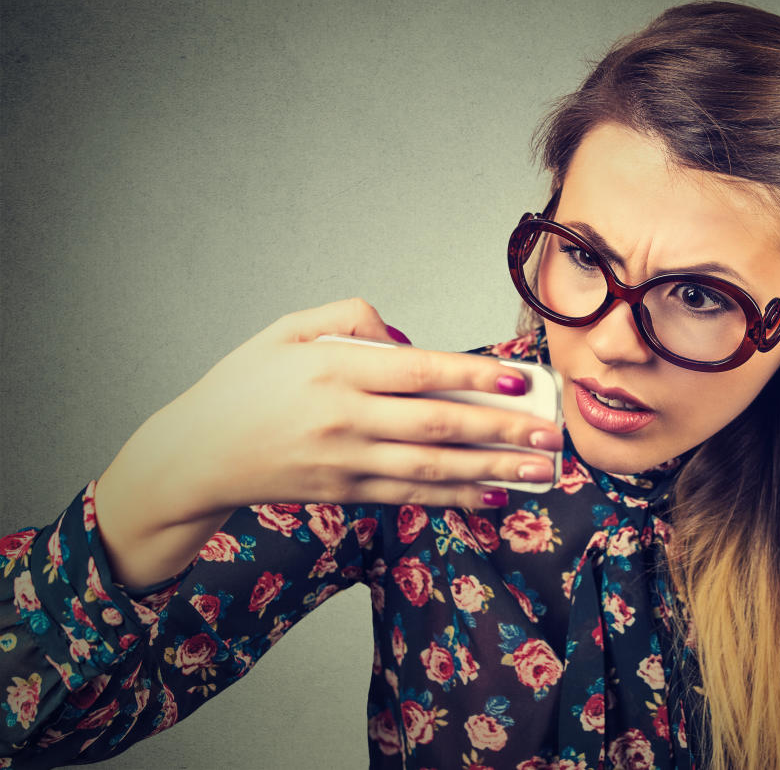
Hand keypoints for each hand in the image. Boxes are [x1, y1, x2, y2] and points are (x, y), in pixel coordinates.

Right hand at [99, 297, 561, 522]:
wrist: (195, 454)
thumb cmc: (247, 383)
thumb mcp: (287, 329)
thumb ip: (350, 317)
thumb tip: (410, 341)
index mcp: (335, 366)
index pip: (420, 371)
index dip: (474, 376)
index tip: (520, 380)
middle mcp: (344, 417)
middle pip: (438, 425)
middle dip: (500, 431)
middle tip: (549, 435)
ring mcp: (344, 460)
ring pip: (431, 467)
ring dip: (491, 470)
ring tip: (537, 471)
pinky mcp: (343, 492)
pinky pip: (408, 495)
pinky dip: (452, 496)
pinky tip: (490, 496)